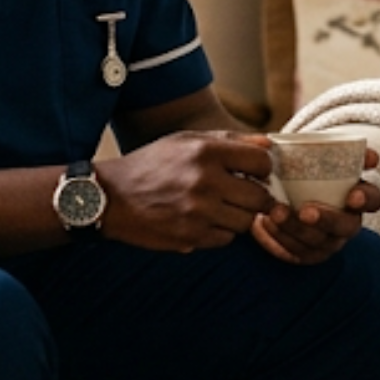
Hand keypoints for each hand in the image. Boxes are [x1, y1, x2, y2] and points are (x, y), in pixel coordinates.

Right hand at [98, 130, 277, 252]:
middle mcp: (205, 182)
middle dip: (256, 196)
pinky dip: (219, 231)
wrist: (111, 198)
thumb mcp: (186, 141)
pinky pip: (225, 239)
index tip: (255, 171)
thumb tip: (268, 143)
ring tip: (219, 206)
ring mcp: (198, 213)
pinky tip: (202, 219)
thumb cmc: (152, 165)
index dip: (263, 167)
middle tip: (243, 193)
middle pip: (260, 198)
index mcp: (206, 152)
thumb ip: (230, 140)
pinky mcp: (190, 238)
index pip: (262, 162)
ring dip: (238, 215)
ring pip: (245, 222)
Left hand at [252, 150, 379, 265]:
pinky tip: (265, 223)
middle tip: (305, 211)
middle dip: (327, 220)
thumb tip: (370, 157)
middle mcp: (348, 222)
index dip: (366, 199)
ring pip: (317, 241)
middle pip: (346, 227)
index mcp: (358, 196)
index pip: (373, 199)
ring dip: (296, 228)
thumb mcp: (320, 154)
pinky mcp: (306, 254)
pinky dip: (279, 237)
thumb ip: (340, 148)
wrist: (279, 188)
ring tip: (275, 213)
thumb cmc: (307, 169)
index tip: (352, 196)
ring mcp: (328, 241)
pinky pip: (295, 251)